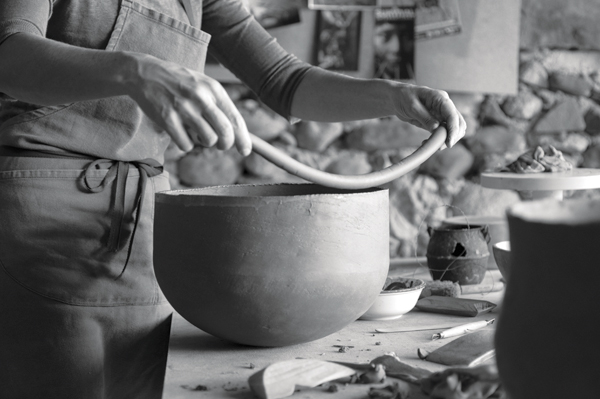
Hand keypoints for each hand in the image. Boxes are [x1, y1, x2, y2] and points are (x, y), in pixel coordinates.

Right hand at [125, 54, 250, 154]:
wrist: (145, 73)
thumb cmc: (179, 82)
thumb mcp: (203, 85)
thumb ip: (219, 105)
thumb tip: (236, 133)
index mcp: (213, 89)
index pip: (235, 119)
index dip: (243, 138)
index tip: (245, 151)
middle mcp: (201, 98)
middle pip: (225, 132)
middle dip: (226, 144)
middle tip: (221, 145)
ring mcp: (183, 108)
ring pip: (208, 140)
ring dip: (205, 142)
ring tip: (196, 133)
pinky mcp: (167, 119)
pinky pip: (186, 144)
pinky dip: (186, 144)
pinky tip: (181, 134)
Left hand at [390, 83, 466, 148]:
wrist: (397, 99)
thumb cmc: (404, 97)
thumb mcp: (412, 106)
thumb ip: (424, 116)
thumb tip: (436, 128)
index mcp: (440, 98)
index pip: (452, 115)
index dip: (453, 129)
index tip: (449, 143)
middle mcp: (445, 106)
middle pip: (459, 123)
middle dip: (453, 137)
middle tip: (439, 147)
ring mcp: (442, 114)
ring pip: (454, 129)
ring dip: (446, 139)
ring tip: (430, 145)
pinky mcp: (438, 122)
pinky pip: (444, 133)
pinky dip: (438, 140)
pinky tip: (426, 142)